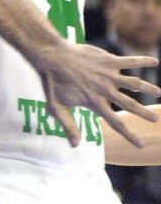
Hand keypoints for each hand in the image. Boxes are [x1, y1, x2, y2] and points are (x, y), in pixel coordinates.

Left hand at [38, 43, 159, 146]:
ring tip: (159, 93)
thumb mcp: (56, 108)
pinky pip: (129, 61)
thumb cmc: (53, 83)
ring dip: (148, 88)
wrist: (52, 57)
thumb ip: (68, 126)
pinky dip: (143, 61)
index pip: (115, 123)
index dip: (129, 135)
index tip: (141, 144)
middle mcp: (104, 90)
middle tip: (155, 119)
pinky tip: (155, 61)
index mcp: (94, 103)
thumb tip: (75, 146)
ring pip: (134, 83)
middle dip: (143, 113)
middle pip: (129, 104)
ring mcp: (108, 75)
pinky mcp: (108, 61)